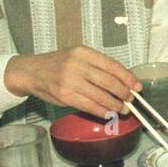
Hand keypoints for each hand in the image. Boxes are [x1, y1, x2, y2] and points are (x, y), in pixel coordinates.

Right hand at [4, 46, 140, 118]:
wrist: (30, 72)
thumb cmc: (57, 64)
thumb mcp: (77, 56)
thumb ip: (98, 66)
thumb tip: (123, 81)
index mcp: (83, 53)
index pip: (112, 65)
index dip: (128, 78)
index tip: (137, 86)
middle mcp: (77, 65)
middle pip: (109, 82)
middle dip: (124, 93)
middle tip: (131, 99)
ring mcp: (70, 81)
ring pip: (101, 96)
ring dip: (116, 105)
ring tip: (123, 109)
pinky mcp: (65, 96)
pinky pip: (90, 106)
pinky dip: (103, 111)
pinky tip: (109, 113)